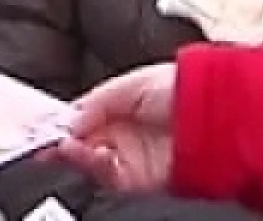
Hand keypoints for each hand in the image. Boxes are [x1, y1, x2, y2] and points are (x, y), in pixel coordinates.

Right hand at [53, 64, 177, 194]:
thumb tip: (69, 119)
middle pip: (80, 145)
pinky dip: (94, 169)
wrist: (218, 113)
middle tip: (49, 141)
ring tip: (69, 146)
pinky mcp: (138, 180)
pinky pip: (107, 179)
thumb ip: (98, 100)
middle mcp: (123, 135)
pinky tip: (94, 156)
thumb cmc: (185, 87)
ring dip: (75, 157)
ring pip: (89, 164)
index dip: (63, 125)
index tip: (44, 127)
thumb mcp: (134, 82)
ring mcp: (130, 158)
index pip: (82, 120)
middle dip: (62, 144)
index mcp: (121, 108)